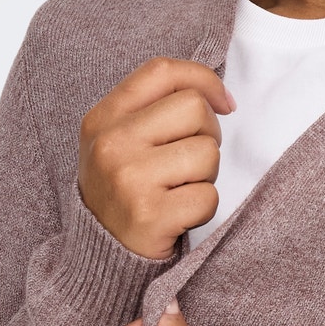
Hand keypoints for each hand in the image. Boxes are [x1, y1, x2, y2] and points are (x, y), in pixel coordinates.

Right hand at [78, 58, 236, 259]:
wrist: (100, 253)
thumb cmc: (123, 190)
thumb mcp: (119, 139)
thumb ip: (157, 109)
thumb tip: (222, 98)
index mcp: (104, 117)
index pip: (162, 71)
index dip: (203, 79)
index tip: (224, 103)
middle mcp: (112, 143)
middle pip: (194, 108)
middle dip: (208, 135)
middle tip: (190, 161)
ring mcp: (129, 179)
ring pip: (207, 153)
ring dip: (206, 175)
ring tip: (180, 189)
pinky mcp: (150, 215)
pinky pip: (209, 197)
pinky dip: (203, 208)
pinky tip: (179, 215)